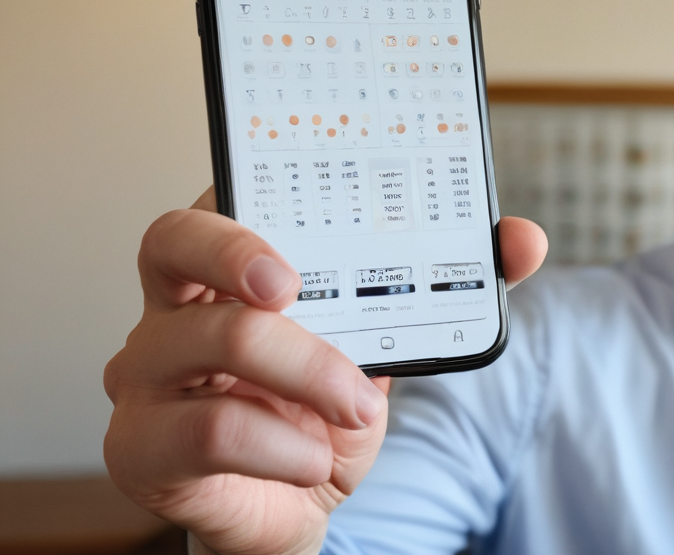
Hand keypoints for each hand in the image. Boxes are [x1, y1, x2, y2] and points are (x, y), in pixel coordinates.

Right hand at [104, 188, 547, 554]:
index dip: (246, 184)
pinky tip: (310, 458)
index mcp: (229, 266)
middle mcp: (173, 307)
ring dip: (307, 373)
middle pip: (172, 242)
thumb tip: (522, 239)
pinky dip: (284, 445)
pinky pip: (210, 430)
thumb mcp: (391, 342)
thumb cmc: (325, 408)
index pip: (218, 196)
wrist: (299, 500)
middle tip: (293, 286)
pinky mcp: (141, 447)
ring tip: (355, 407)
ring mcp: (145, 375)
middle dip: (236, 251)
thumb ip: (448, 286)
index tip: (306, 190)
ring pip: (214, 340)